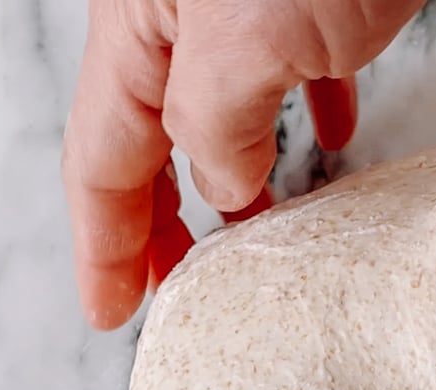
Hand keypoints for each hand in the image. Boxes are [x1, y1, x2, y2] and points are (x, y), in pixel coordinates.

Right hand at [62, 0, 423, 329]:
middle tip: (180, 295)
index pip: (100, 158)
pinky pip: (292, 74)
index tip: (112, 313)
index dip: (104, 244)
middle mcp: (180, 19)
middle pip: (150, 141)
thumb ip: (219, 123)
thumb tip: (224, 188)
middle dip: (160, 223)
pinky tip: (335, 140)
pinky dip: (306, 120)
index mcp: (136, 28)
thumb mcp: (248, 37)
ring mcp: (242, 5)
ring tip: (257, 239)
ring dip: (236, 180)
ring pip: (223, 114)